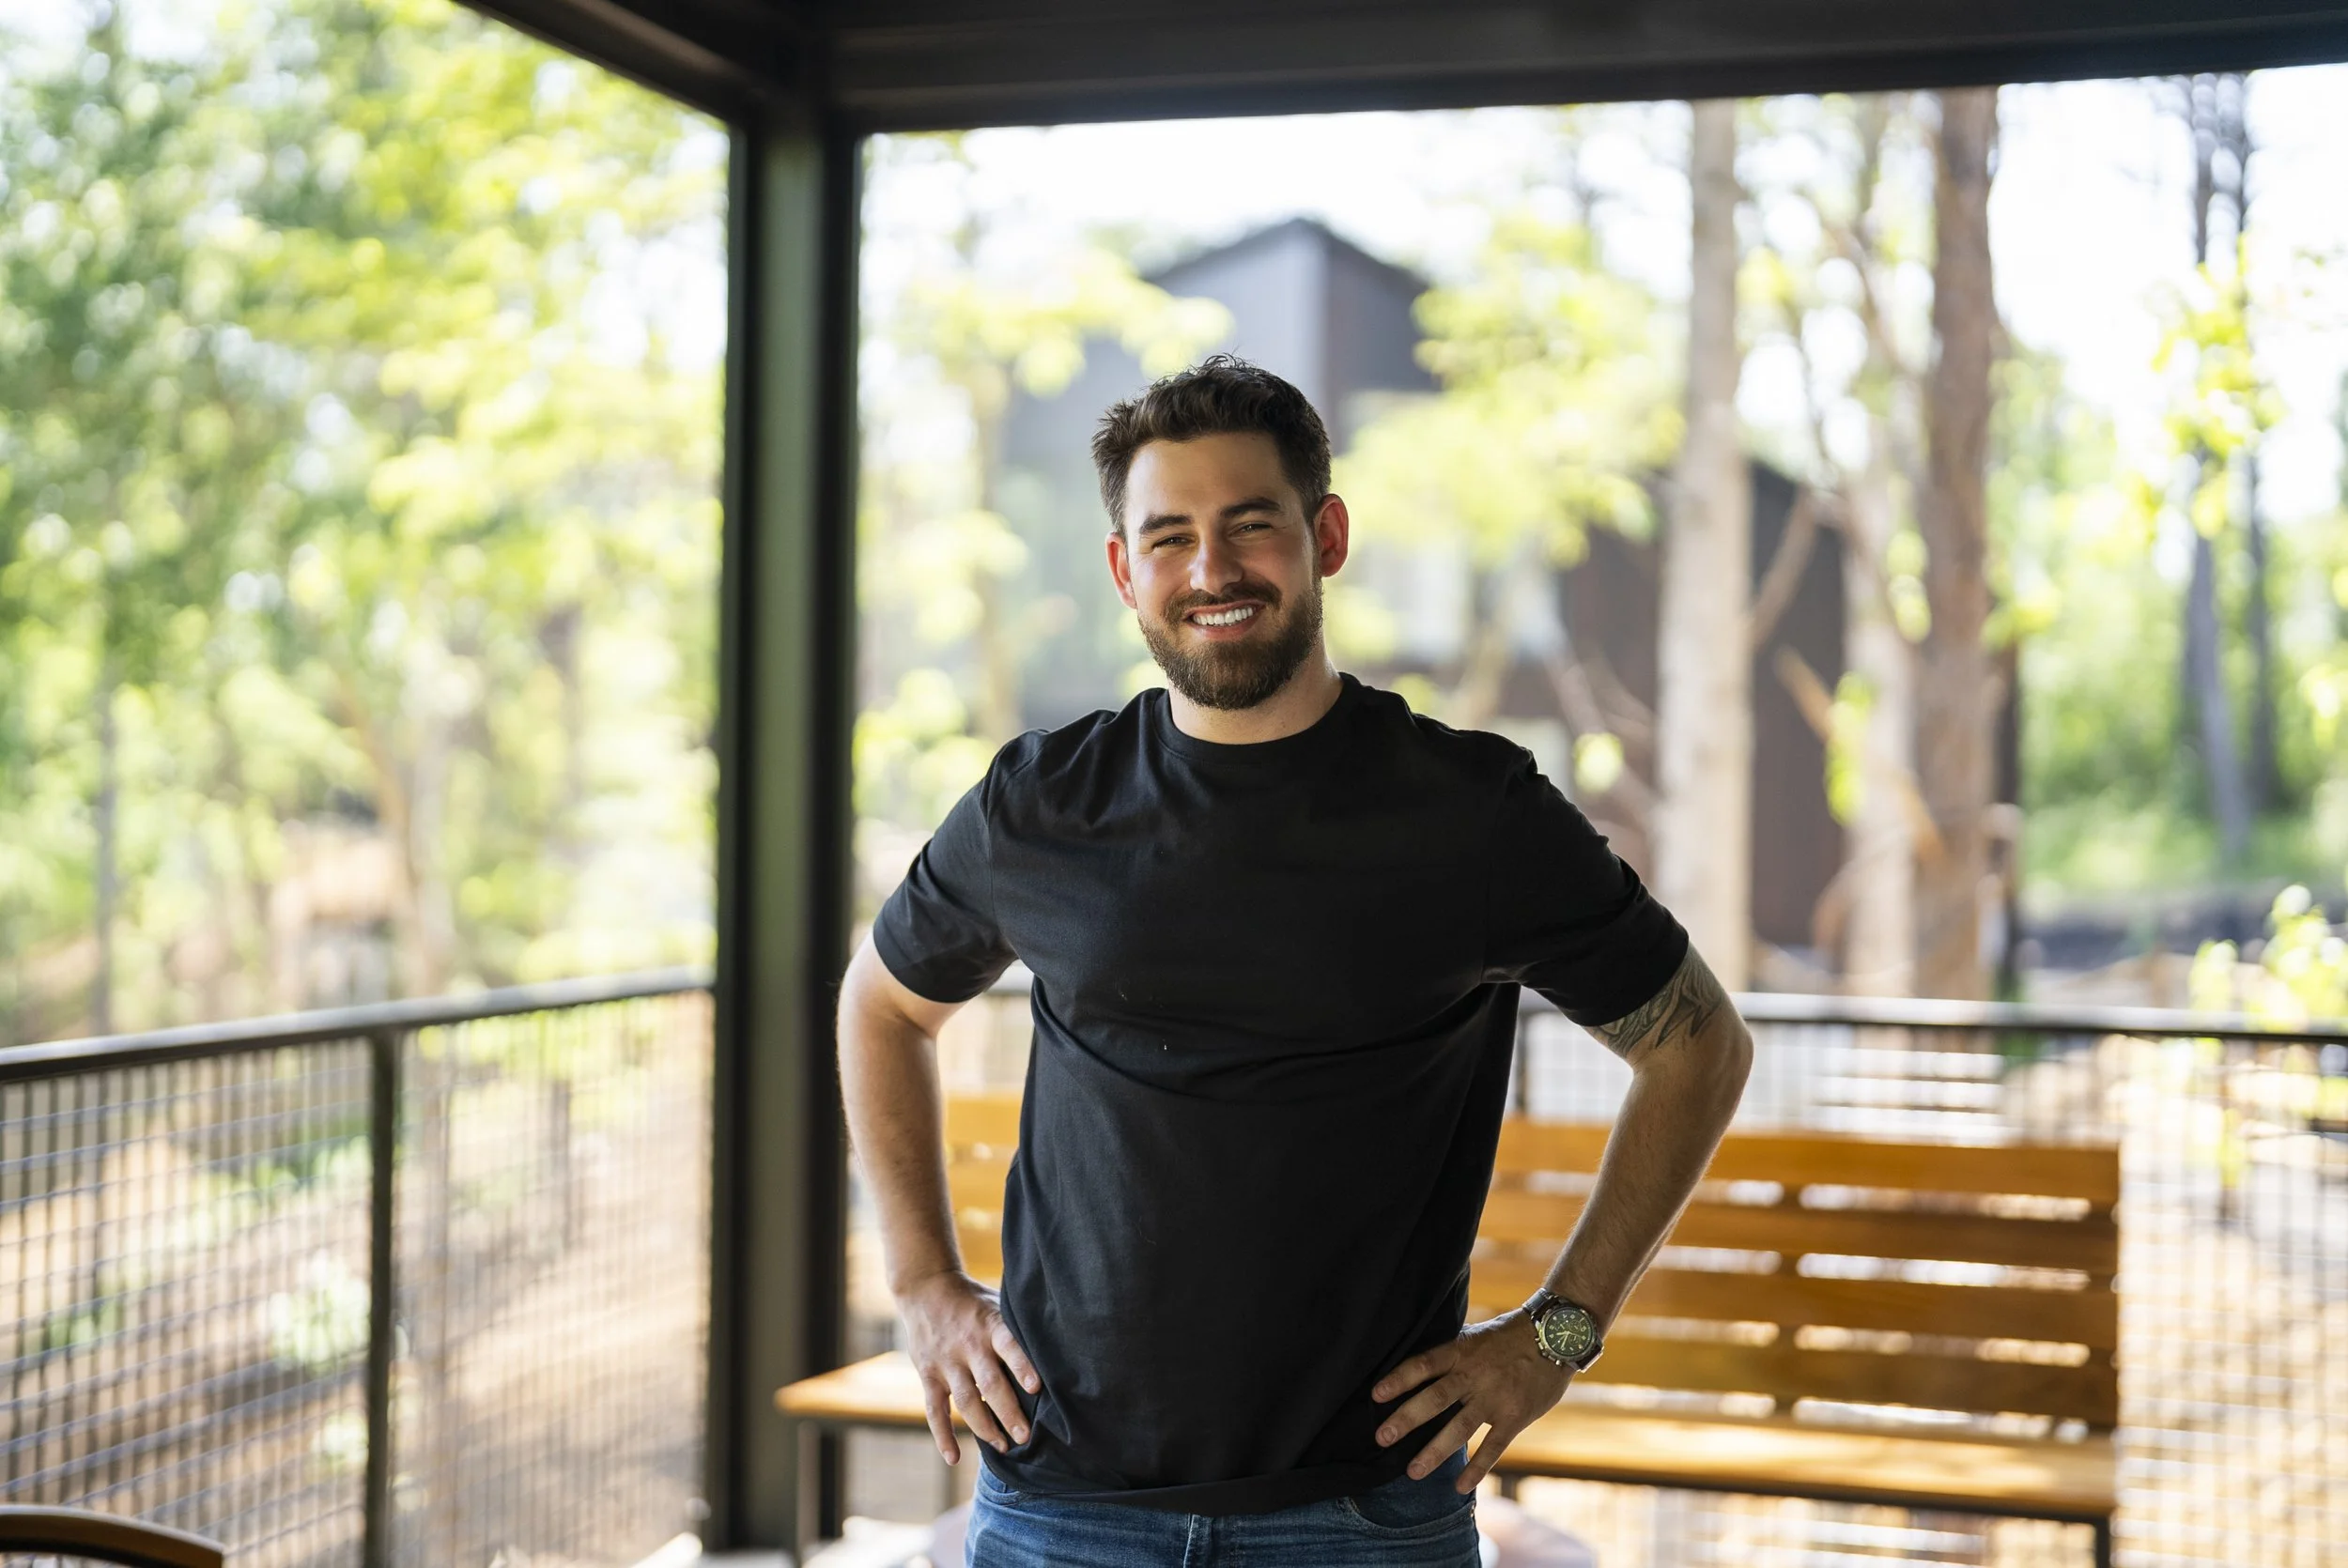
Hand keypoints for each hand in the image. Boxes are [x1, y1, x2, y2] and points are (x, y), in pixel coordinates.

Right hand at [898, 1270, 1040, 1462]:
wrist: (925, 1288)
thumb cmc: (973, 1300)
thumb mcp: (998, 1303)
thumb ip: (1018, 1327)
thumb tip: (1060, 1346)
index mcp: (990, 1325)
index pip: (1008, 1345)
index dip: (1022, 1366)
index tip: (1036, 1388)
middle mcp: (968, 1345)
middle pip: (989, 1383)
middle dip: (1008, 1413)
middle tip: (1026, 1437)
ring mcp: (946, 1362)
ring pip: (966, 1401)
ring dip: (985, 1428)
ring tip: (1004, 1447)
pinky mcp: (928, 1374)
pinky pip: (934, 1410)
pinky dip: (943, 1436)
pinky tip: (955, 1458)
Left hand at [1371, 1311, 1571, 1491]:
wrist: (1556, 1335)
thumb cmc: (1508, 1337)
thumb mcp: (1475, 1336)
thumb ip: (1450, 1355)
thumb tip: (1416, 1371)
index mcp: (1460, 1351)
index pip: (1423, 1364)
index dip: (1399, 1379)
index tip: (1375, 1395)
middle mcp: (1474, 1374)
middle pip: (1435, 1398)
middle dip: (1406, 1419)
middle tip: (1382, 1437)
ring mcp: (1495, 1397)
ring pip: (1460, 1427)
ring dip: (1434, 1451)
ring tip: (1412, 1472)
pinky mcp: (1515, 1416)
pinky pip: (1493, 1446)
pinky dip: (1476, 1468)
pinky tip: (1460, 1486)